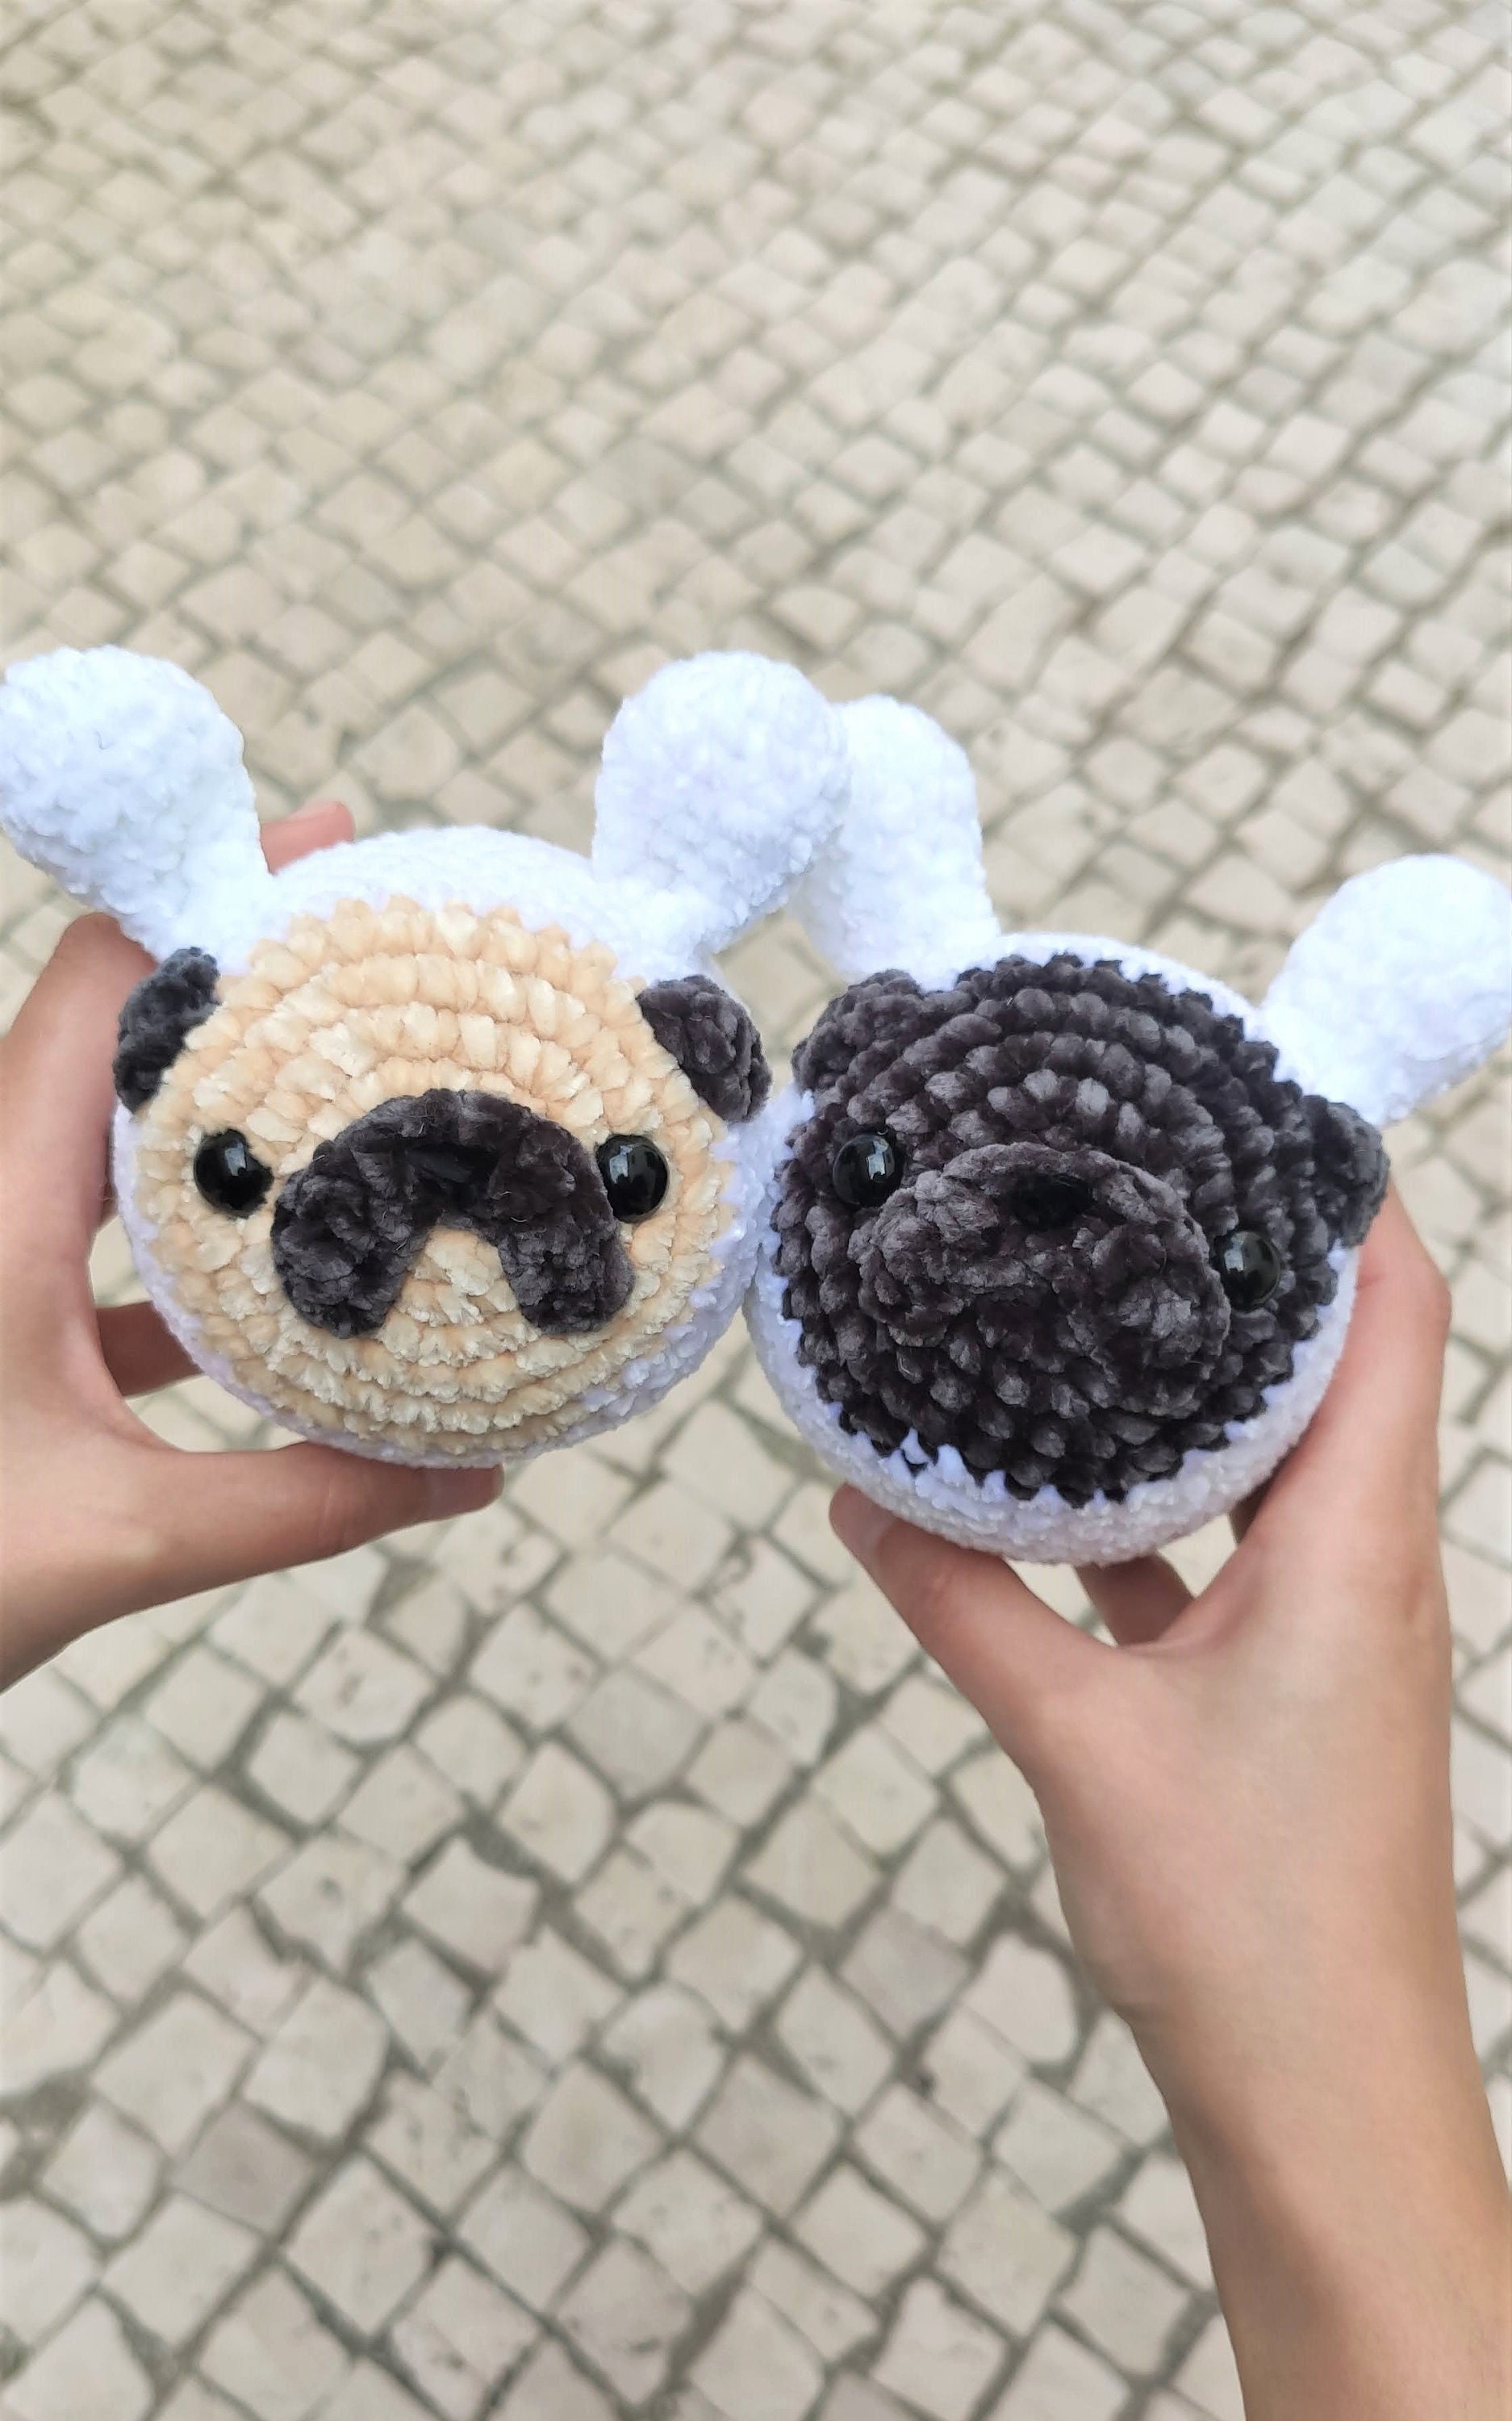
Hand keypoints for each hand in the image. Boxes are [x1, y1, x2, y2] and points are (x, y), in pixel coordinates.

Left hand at [0, 802, 498, 1689]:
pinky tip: (287, 1261)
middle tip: (381, 943)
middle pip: (111, 1031)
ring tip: (354, 1068)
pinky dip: (189, 1217)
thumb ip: (302, 1503)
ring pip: (103, 1128)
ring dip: (217, 1093)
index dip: (207, 896)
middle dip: (238, 975)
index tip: (330, 842)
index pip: (99, 991)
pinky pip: (98, 1226)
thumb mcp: (118, 1544)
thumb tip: (475, 1478)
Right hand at [833, 1191, 1509, 2420]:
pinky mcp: (1284, 1691)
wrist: (1324, 2108)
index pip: (1393, 1315)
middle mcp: (1363, 1567)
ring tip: (1082, 1304)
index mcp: (1357, 1547)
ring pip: (1273, 1465)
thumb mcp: (1081, 1744)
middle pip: (1334, 1367)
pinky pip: (1221, 1560)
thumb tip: (859, 1501)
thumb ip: (967, 1607)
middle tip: (1130, 1181)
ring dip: (1195, 1391)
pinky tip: (1048, 1495)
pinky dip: (1152, 1514)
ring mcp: (1328, 1631)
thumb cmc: (1246, 1929)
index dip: (1345, 1200)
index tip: (1254, 1111)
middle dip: (1244, 1271)